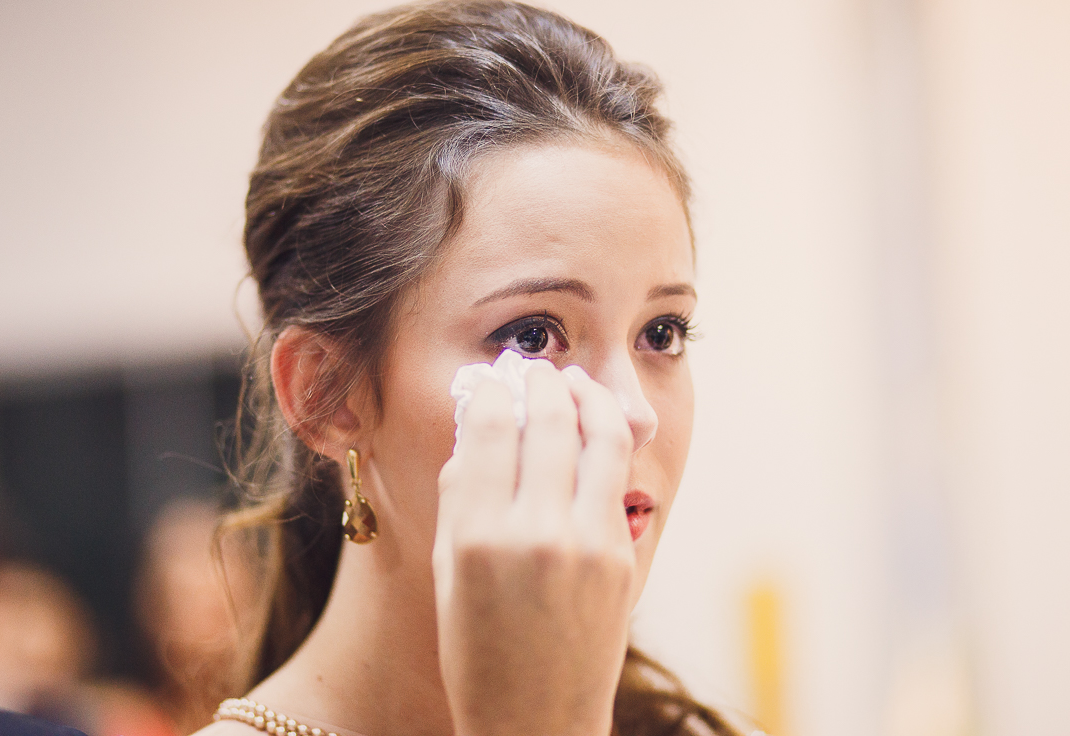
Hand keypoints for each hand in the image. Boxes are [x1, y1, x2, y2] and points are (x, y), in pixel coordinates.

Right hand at [433, 362, 635, 735]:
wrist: (538, 723)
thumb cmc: (476, 653)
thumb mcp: (447, 573)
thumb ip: (460, 496)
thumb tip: (478, 429)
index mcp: (479, 537)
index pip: (490, 426)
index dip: (489, 390)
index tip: (488, 380)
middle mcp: (537, 532)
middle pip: (550, 417)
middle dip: (540, 380)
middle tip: (532, 369)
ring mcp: (588, 544)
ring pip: (600, 433)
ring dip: (585, 395)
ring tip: (571, 383)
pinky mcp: (622, 557)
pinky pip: (614, 475)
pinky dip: (602, 438)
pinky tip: (589, 430)